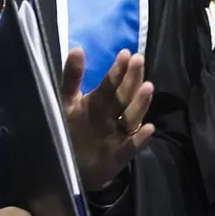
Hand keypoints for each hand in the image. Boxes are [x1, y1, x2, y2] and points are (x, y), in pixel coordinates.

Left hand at [61, 48, 155, 187]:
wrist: (69, 167)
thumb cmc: (70, 129)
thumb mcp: (66, 101)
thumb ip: (72, 77)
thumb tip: (77, 48)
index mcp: (100, 101)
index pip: (111, 83)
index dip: (118, 70)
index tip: (125, 53)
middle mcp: (113, 114)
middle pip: (125, 95)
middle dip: (132, 79)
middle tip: (138, 61)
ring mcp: (119, 134)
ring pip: (132, 116)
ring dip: (140, 103)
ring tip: (148, 87)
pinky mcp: (120, 154)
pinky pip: (131, 146)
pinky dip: (140, 139)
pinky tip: (148, 129)